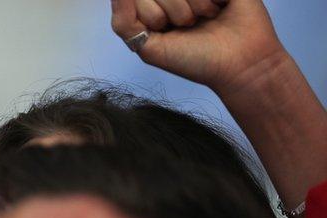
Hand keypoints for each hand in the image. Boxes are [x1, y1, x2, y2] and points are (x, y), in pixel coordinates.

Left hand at [111, 0, 287, 93]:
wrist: (240, 64)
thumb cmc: (194, 59)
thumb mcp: (149, 47)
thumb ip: (124, 22)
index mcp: (154, 5)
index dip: (154, 15)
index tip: (167, 31)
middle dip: (174, 13)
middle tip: (190, 26)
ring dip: (195, 6)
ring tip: (206, 17)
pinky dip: (211, 0)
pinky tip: (221, 6)